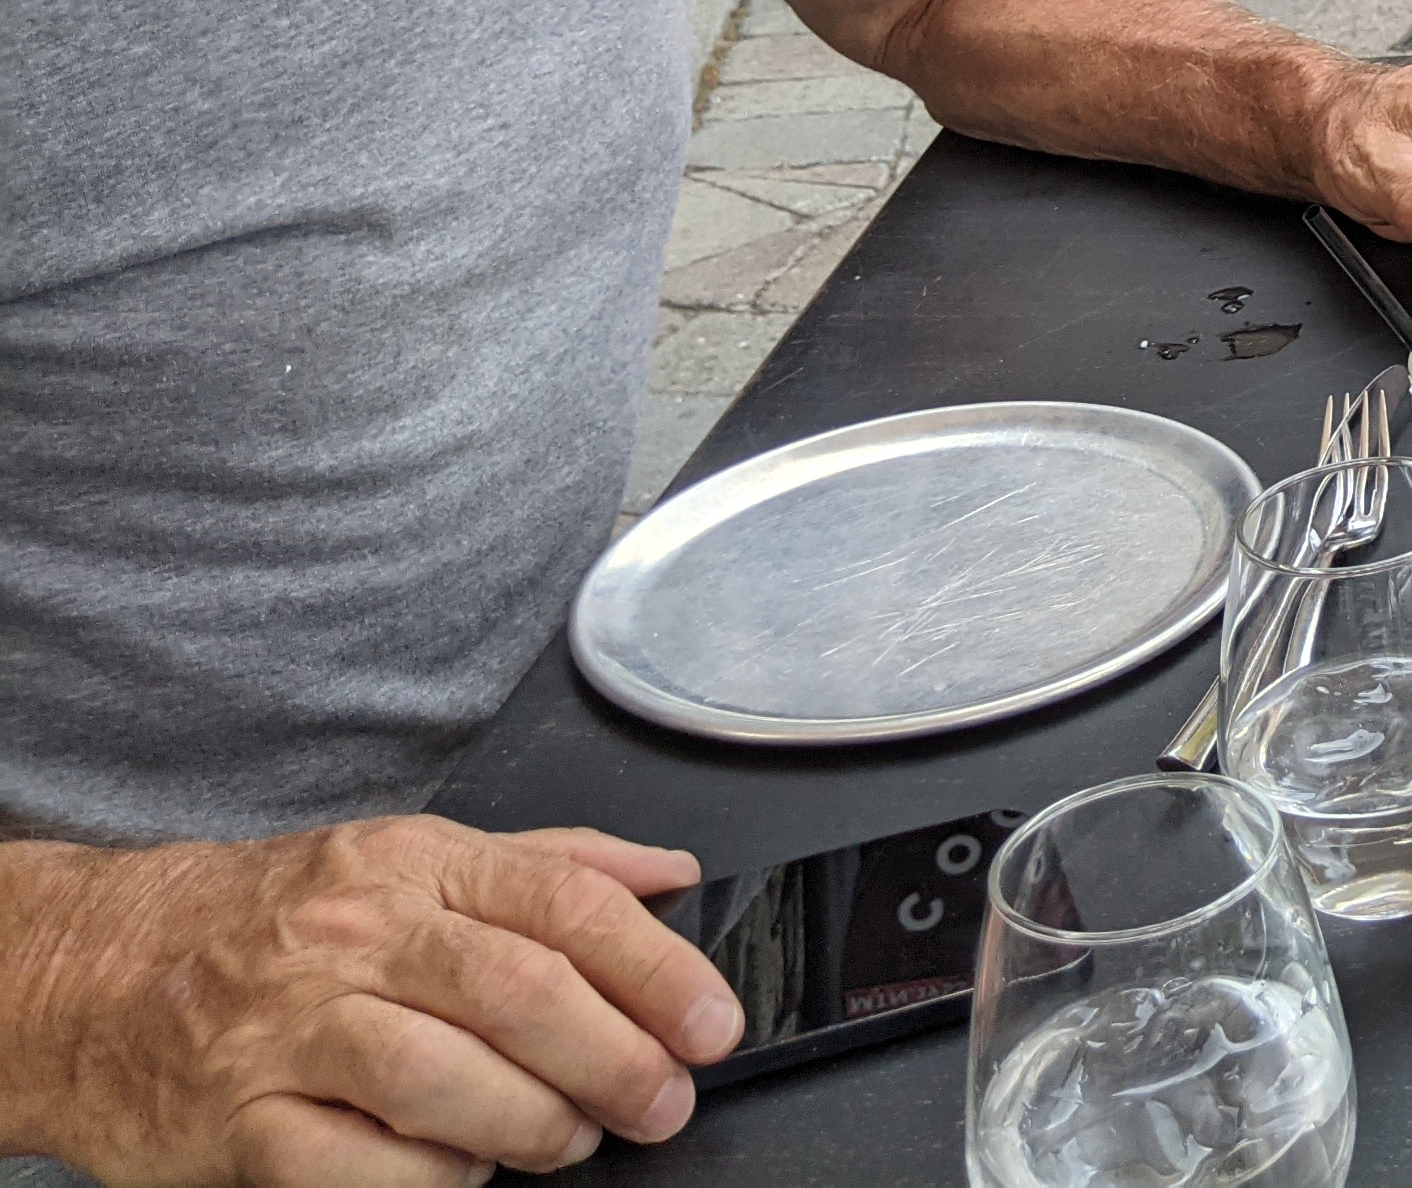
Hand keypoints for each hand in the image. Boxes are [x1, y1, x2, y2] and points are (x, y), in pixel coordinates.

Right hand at [2, 818, 737, 1186]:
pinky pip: (350, 1164)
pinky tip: (457, 1170)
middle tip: (661, 1101)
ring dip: (531, 1123)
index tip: (711, 1024)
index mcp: (413, 864)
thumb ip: (551, 866)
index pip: (565, 905)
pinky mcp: (234, 1123)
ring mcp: (287, 1030)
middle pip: (516, 992)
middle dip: (614, 1058)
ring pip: (439, 1078)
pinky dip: (424, 1176)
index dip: (656, 970)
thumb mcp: (410, 859)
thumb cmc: (271, 920)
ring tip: (568, 1140)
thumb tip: (671, 877)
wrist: (95, 973)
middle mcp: (353, 936)